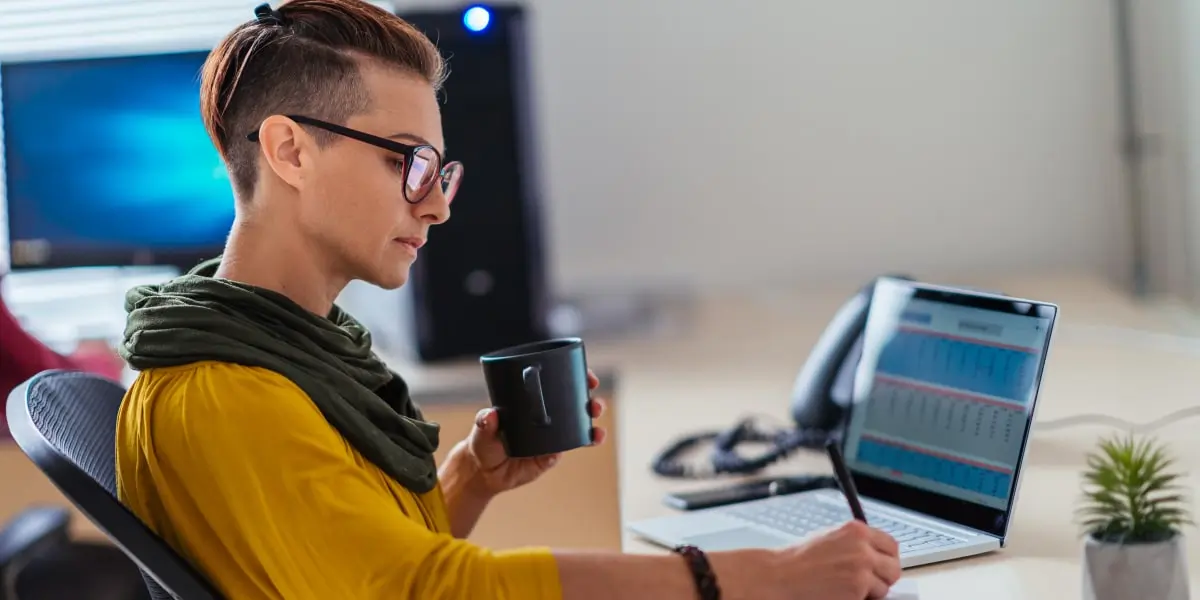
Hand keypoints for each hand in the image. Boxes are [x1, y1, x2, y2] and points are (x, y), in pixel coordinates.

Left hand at [463, 369, 607, 495]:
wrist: (485, 472)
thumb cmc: (483, 443)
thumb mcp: (482, 430)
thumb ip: (485, 422)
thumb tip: (489, 414)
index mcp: (532, 403)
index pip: (557, 384)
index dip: (576, 378)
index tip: (588, 376)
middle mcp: (546, 417)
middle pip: (575, 404)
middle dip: (591, 402)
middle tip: (595, 405)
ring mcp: (551, 437)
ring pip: (578, 427)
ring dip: (592, 426)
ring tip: (598, 430)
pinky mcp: (551, 456)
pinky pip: (569, 448)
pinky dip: (582, 443)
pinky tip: (588, 441)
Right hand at [765, 521, 901, 599]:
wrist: (781, 576)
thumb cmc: (799, 561)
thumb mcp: (831, 539)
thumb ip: (855, 543)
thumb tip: (875, 555)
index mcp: (857, 530)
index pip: (891, 545)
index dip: (886, 558)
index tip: (881, 565)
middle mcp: (862, 547)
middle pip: (894, 567)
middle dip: (883, 577)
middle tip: (869, 582)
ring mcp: (862, 569)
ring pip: (885, 587)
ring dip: (872, 591)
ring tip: (849, 588)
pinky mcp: (857, 589)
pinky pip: (872, 599)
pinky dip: (860, 599)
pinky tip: (842, 594)